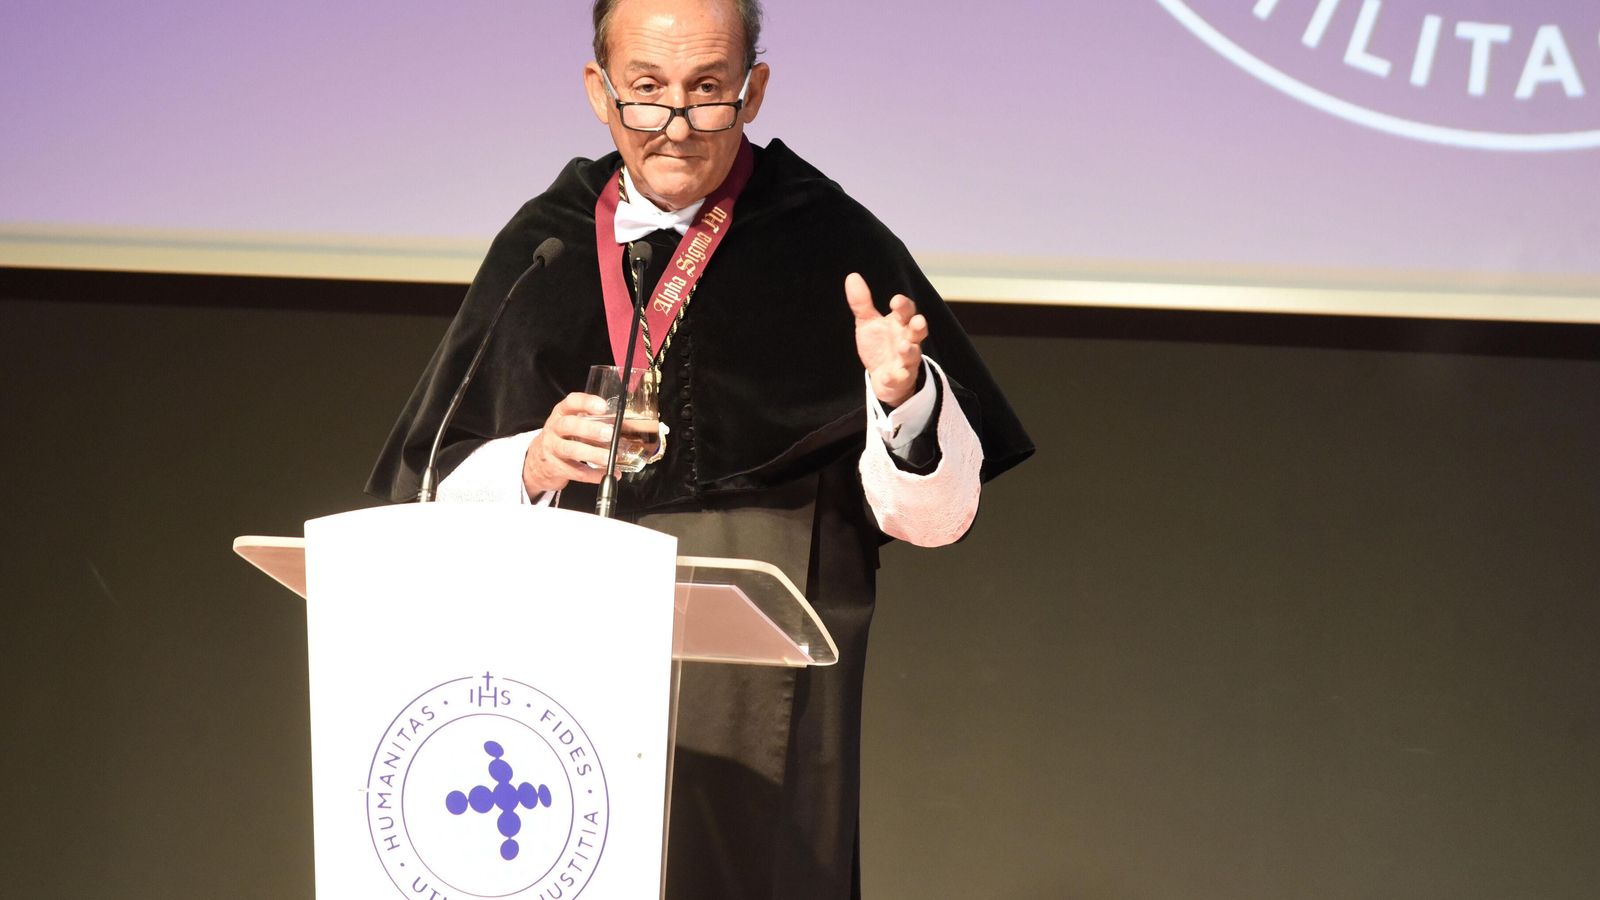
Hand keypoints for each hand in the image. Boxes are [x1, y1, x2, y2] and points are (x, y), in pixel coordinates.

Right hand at [523, 392, 613, 494]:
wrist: (539, 461)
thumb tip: (622, 424)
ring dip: (593, 454)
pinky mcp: (556, 468)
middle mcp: (554, 429)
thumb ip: (591, 421)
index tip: (602, 407)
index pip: (571, 402)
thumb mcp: (571, 424)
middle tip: (609, 433)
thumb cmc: (562, 438)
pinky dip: (593, 475)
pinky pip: (576, 472)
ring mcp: (553, 449)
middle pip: (568, 425)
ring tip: (610, 457)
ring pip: (571, 450)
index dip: (586, 403)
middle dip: (590, 429)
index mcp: (561, 414)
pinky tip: (607, 474)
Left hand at [845, 272, 926, 406]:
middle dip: (919, 326)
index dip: (903, 306)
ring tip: (903, 346)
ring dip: (909, 351)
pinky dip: (895, 376)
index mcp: (900, 324)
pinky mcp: (901, 378)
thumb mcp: (868, 323)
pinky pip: (900, 377)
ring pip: (913, 355)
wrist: (882, 376)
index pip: (907, 311)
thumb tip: (852, 276)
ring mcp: (906, 360)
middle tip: (918, 322)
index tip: (895, 300)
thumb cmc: (879, 344)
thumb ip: (862, 303)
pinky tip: (888, 375)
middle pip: (918, 331)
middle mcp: (908, 340)